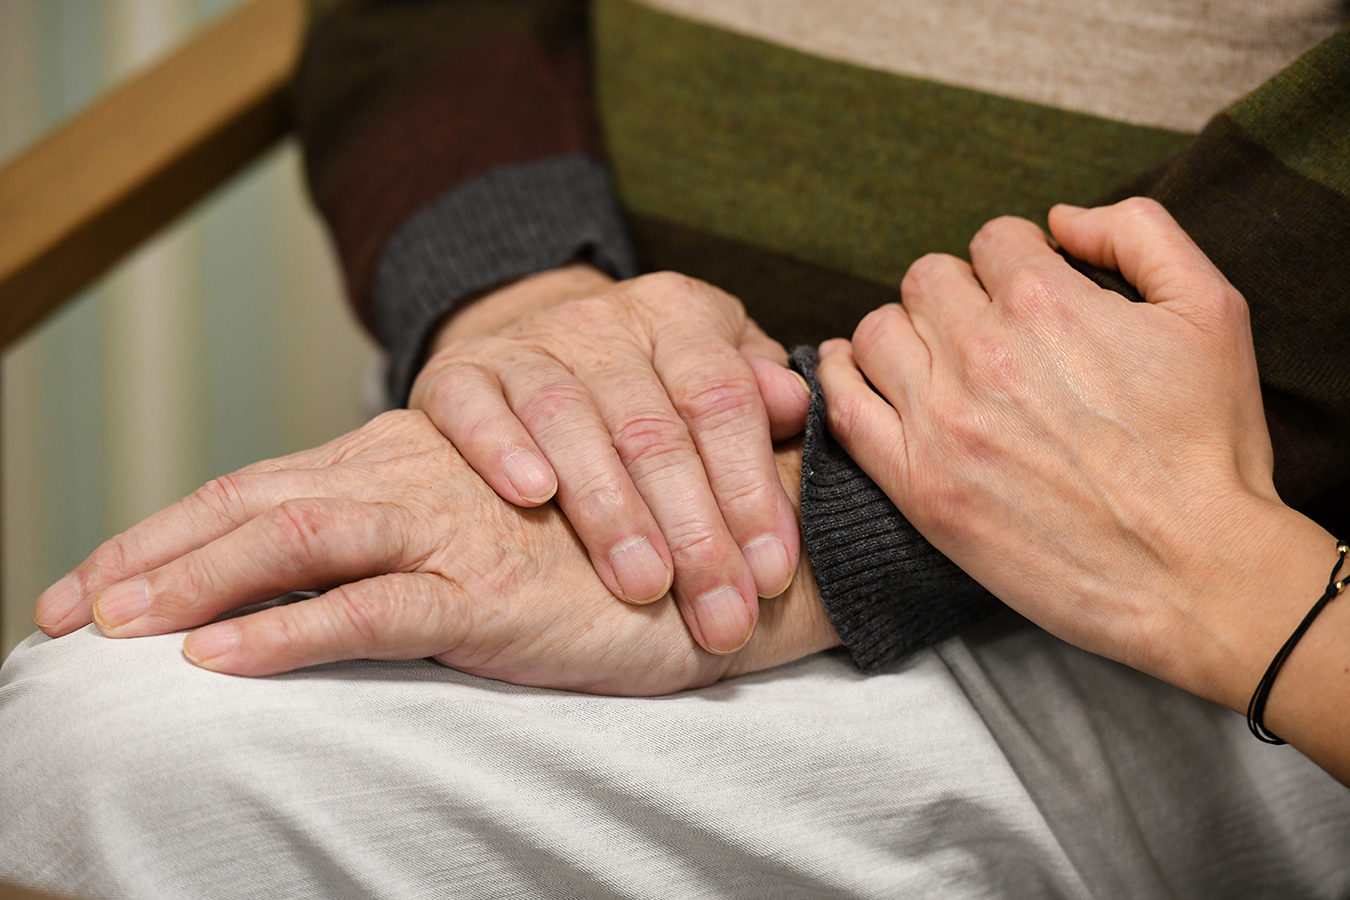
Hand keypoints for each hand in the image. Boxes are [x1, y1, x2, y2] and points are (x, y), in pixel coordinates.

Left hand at [32, 411, 837, 694]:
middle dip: (148, 554)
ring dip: (188, 584)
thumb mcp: (488, 530)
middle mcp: (411, 480)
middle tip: (63, 603)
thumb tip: (323, 576)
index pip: (265, 487)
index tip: (96, 577)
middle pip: (253, 505)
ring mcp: (446, 531)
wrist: (708, 549)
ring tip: (106, 623)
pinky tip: (217, 662)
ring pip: (289, 543)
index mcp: (404, 463)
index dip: (172, 531)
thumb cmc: (595, 548)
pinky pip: (366, 611)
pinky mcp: (487, 593)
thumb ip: (411, 534)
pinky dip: (284, 634)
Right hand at [410, 265, 809, 653]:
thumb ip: (759, 400)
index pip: (722, 402)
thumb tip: (796, 406)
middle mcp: (604, 321)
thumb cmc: (649, 390)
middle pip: (653, 428)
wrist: (536, 349)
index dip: (751, 491)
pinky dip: (502, 448)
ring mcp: (528, 345)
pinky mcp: (459, 372)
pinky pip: (474, 405)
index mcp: (681, 315)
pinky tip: (534, 496)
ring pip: (569, 420)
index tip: (772, 576)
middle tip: (719, 615)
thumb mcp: (714, 379)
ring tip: (644, 586)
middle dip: (694, 532)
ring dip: (610, 509)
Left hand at [816, 199, 1348, 779]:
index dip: (1014, 263)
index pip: (993, 240)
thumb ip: (1139, 233)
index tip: (1026, 297)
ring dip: (903, 334)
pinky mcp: (918, 485)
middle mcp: (983, 353)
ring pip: (876, 331)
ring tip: (931, 359)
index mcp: (1048, 302)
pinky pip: (842, 407)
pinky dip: (839, 378)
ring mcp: (942, 421)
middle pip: (927, 280)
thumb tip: (1062, 218)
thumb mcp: (1212, 310)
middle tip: (985, 333)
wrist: (1196, 572)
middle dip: (957, 294)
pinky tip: (856, 374)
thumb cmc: (1209, 447)